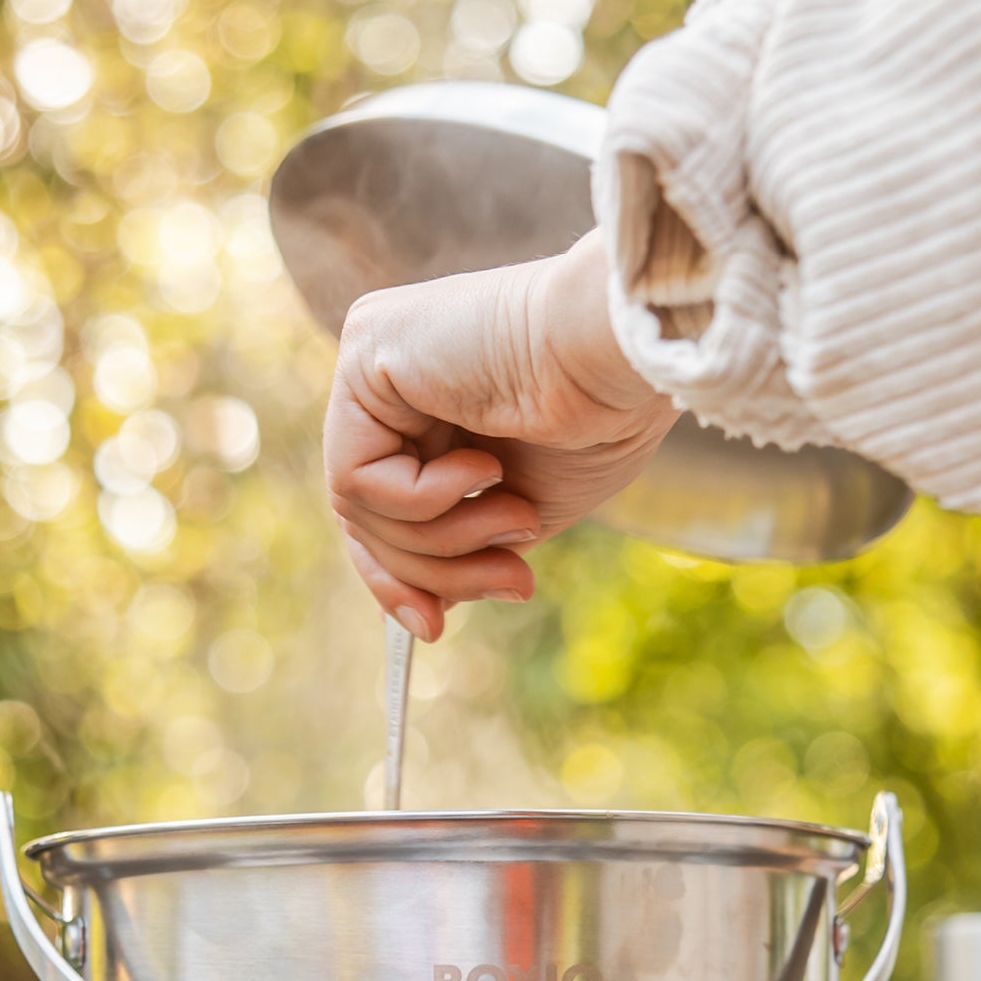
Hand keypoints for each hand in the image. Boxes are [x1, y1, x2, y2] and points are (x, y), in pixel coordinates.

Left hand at [324, 228, 676, 639]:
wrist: (623, 362)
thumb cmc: (598, 422)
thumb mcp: (520, 511)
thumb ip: (462, 547)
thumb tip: (418, 613)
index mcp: (427, 405)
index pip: (379, 508)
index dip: (400, 578)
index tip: (431, 627)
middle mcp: (389, 379)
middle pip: (366, 517)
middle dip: (436, 570)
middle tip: (513, 583)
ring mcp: (372, 362)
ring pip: (360, 508)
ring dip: (448, 538)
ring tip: (518, 516)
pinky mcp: (365, 354)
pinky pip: (358, 478)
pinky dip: (426, 499)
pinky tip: (484, 467)